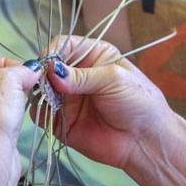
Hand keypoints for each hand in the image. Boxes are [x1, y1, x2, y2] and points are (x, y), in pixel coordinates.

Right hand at [37, 36, 173, 170]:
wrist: (145, 140)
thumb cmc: (139, 102)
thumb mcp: (114, 80)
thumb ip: (82, 76)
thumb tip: (52, 70)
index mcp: (94, 56)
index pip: (64, 45)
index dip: (52, 51)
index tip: (47, 62)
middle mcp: (78, 75)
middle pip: (48, 68)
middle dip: (42, 74)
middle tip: (45, 83)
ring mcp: (69, 98)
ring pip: (42, 90)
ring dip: (40, 93)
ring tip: (50, 99)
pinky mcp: (62, 121)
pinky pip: (42, 114)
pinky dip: (40, 112)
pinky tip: (49, 113)